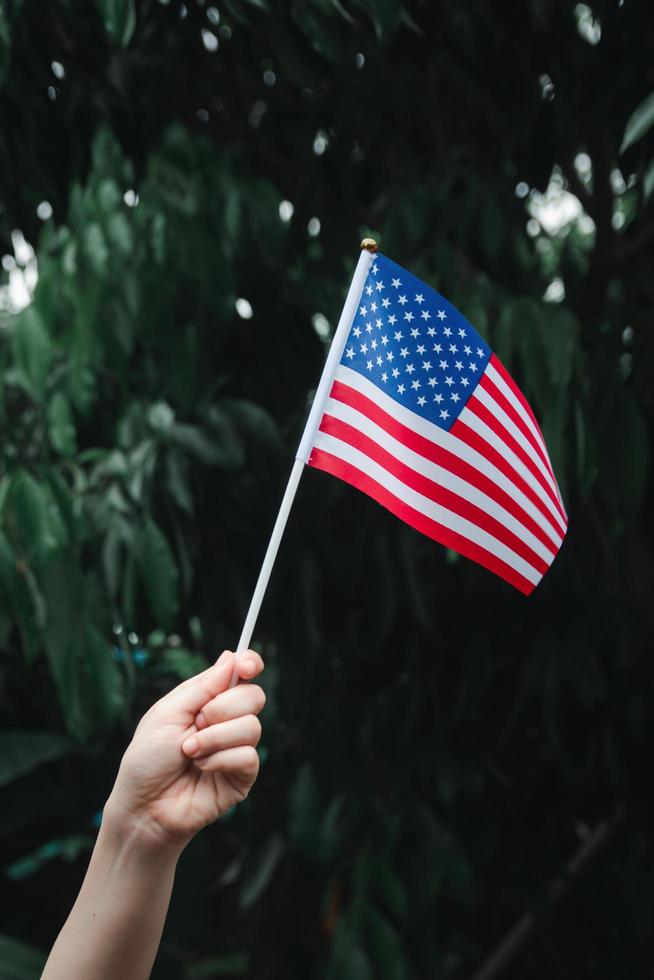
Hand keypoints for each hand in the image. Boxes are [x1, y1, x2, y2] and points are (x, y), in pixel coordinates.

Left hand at [106, 650, 264, 849]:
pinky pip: (249, 756)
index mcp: (209, 700)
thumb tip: (231, 657)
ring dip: (215, 738)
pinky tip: (202, 769)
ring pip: (252, 726)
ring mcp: (236, 748)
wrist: (144, 806)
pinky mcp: (242, 776)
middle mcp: (227, 721)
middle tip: (196, 723)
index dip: (250, 663)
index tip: (246, 666)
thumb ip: (202, 686)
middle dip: (222, 708)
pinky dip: (220, 760)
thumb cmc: (148, 759)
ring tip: (190, 752)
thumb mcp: (168, 712)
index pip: (243, 673)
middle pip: (254, 696)